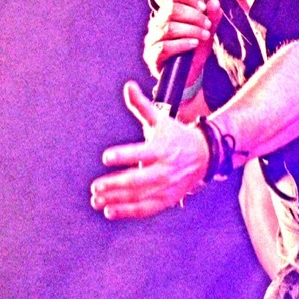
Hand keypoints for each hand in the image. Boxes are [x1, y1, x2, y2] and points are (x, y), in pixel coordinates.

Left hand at [90, 81, 209, 219]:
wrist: (203, 156)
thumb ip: (141, 105)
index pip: (141, 153)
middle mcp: (164, 169)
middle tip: (95, 187)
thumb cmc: (175, 136)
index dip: (123, 155)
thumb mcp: (160, 119)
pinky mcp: (166, 200)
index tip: (106, 157)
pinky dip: (127, 212)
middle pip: (137, 180)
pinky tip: (110, 210)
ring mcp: (166, 187)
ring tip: (97, 200)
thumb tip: (128, 86)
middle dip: (114, 184)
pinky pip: (145, 209)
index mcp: (162, 148)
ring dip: (116, 200)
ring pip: (138, 197)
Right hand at [143, 0, 221, 80]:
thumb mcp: (206, 33)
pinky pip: (165, 47)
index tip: (204, 8)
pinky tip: (194, 44)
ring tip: (204, 35)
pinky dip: (182, 44)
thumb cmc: (194, 52)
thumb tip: (215, 2)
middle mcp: (157, 24)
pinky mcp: (152, 56)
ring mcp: (152, 40)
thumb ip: (211, 18)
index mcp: (167, 13)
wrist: (188, 78)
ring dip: (191, 30)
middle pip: (171, 10)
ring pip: (169, 28)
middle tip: (207, 25)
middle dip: (194, 16)